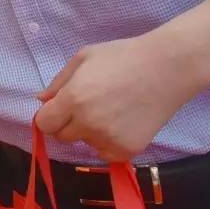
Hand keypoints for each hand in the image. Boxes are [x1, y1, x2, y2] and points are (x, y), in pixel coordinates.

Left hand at [34, 35, 198, 161]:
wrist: (168, 68)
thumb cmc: (123, 56)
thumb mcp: (83, 58)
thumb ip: (58, 82)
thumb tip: (40, 101)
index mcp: (73, 100)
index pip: (44, 124)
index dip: (49, 115)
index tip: (60, 108)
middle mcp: (88, 123)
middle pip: (62, 136)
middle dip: (68, 124)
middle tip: (90, 105)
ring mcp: (109, 139)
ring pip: (85, 144)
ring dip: (90, 132)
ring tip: (112, 109)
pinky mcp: (128, 150)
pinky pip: (105, 152)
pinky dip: (108, 141)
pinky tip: (122, 121)